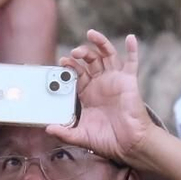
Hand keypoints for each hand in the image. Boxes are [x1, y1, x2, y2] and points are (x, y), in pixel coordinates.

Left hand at [51, 30, 155, 164]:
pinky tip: (130, 38)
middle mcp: (101, 84)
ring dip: (100, 43)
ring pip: (107, 55)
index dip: (70, 66)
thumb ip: (65, 132)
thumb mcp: (81, 136)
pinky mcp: (129, 81)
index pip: (77, 73)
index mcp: (88, 93)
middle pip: (90, 60)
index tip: (62, 63)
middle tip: (74, 54)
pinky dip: (132, 49)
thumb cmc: (107, 140)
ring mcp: (115, 80)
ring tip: (91, 34)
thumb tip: (48, 129)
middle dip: (81, 53)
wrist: (128, 145)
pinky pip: (132, 62)